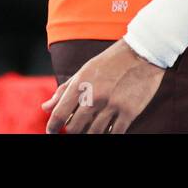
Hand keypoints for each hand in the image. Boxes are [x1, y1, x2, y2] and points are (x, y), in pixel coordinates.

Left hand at [41, 39, 164, 133]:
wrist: (142, 52)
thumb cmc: (111, 61)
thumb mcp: (85, 70)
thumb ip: (65, 90)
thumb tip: (45, 108)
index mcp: (81, 84)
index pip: (59, 114)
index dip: (52, 127)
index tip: (52, 132)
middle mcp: (94, 96)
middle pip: (74, 128)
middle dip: (73, 131)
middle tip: (77, 128)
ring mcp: (112, 106)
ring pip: (93, 133)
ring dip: (90, 133)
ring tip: (92, 128)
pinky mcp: (128, 112)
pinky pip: (114, 134)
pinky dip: (109, 134)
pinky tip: (108, 129)